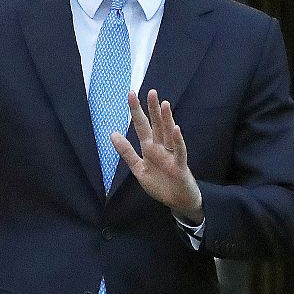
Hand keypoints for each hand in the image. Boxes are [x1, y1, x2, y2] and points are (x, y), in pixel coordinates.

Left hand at [111, 89, 202, 222]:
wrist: (178, 201)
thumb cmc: (160, 184)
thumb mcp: (138, 168)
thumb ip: (126, 152)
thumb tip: (112, 134)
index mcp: (149, 148)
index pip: (142, 126)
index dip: (136, 111)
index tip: (131, 94)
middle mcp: (161, 148)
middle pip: (156, 125)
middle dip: (152, 109)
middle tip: (150, 92)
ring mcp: (171, 156)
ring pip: (168, 134)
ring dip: (166, 119)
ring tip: (164, 104)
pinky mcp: (180, 166)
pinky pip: (179, 151)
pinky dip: (177, 141)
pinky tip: (175, 129)